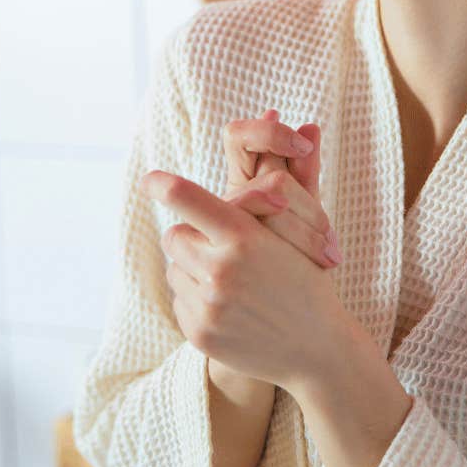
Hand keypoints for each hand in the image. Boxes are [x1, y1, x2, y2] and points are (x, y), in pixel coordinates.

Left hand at [142, 117, 346, 392]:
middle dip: (193, 236)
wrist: (317, 351)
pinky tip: (229, 307)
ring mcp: (208, 305)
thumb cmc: (308, 279)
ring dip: (194, 267)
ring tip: (231, 280)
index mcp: (245, 238)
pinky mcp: (199, 333)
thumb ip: (286, 175)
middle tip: (219, 245)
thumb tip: (285, 116)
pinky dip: (197, 298)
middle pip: (176, 234)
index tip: (150, 179)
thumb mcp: (303, 229)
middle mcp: (222, 271)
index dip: (165, 185)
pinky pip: (179, 298)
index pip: (189, 199)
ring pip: (174, 267)